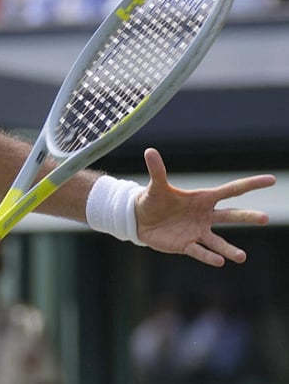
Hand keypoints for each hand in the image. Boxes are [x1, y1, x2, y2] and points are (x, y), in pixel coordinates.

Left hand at [135, 148, 274, 265]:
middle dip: (248, 217)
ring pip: (217, 241)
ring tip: (241, 256)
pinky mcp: (186, 245)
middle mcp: (205, 216)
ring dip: (229, 249)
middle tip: (265, 218)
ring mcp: (198, 232)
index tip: (271, 179)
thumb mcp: (156, 186)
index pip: (231, 190)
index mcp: (203, 198)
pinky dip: (209, 256)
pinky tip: (220, 261)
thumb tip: (149, 150)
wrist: (140, 220)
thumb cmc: (154, 200)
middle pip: (231, 216)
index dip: (251, 184)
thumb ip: (157, 170)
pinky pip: (200, 251)